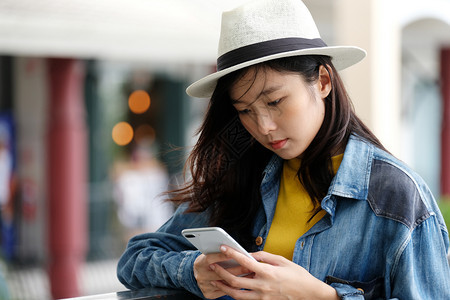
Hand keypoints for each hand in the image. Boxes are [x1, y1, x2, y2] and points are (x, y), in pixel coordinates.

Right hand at [193, 252, 252, 298]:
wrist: (199, 274)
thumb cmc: (210, 260)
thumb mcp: (212, 253)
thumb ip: (223, 252)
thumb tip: (244, 252)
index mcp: (199, 263)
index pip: (210, 259)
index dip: (222, 256)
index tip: (234, 253)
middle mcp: (201, 276)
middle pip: (220, 273)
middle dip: (237, 268)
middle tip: (251, 266)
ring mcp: (204, 286)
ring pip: (225, 283)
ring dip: (239, 278)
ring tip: (251, 274)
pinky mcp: (208, 294)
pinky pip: (225, 291)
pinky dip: (235, 287)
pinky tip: (245, 282)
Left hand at [209, 246, 338, 299]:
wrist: (310, 295)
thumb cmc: (298, 276)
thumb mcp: (283, 261)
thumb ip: (265, 256)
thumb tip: (251, 253)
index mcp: (268, 272)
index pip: (245, 261)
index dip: (232, 254)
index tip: (223, 248)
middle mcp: (263, 286)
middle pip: (235, 280)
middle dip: (221, 272)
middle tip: (212, 265)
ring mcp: (262, 298)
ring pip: (237, 295)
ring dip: (224, 287)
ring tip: (215, 280)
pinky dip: (235, 295)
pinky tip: (230, 290)